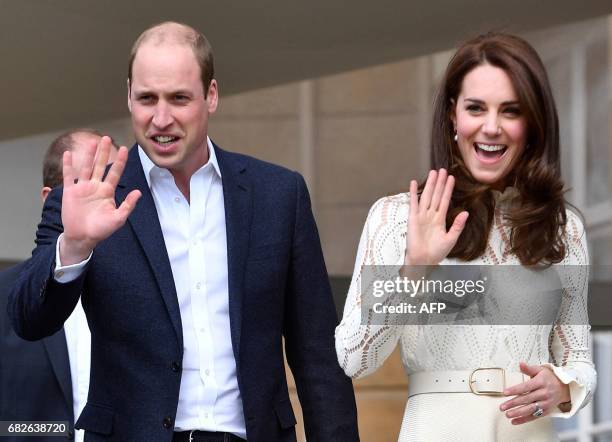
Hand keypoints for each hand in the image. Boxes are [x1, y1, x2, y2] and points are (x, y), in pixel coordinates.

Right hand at [60, 136, 140, 264]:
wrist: (83, 237)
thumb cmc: (101, 230)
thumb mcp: (118, 218)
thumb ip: (128, 205)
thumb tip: (138, 192)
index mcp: (107, 191)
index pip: (115, 173)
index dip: (120, 161)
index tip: (124, 149)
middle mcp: (95, 187)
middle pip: (101, 166)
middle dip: (104, 152)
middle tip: (107, 138)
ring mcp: (83, 188)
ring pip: (86, 168)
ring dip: (89, 155)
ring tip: (92, 142)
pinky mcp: (70, 192)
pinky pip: (68, 176)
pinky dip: (68, 165)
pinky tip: (68, 154)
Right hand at [404, 169, 468, 265]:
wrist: (424, 260)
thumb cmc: (436, 252)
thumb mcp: (451, 238)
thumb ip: (458, 225)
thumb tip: (466, 213)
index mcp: (440, 219)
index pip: (444, 200)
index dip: (448, 189)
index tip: (451, 178)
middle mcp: (430, 215)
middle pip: (436, 195)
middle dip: (439, 183)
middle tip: (442, 170)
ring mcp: (421, 215)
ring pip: (427, 196)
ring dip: (430, 184)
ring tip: (433, 172)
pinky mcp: (413, 218)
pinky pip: (413, 203)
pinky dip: (413, 193)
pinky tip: (414, 183)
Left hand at [500, 361, 570, 424]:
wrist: (564, 388)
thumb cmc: (549, 378)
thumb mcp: (540, 370)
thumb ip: (528, 368)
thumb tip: (521, 364)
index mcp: (541, 382)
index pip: (526, 387)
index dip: (515, 390)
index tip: (505, 392)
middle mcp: (544, 393)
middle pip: (526, 399)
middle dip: (513, 403)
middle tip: (503, 406)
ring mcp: (545, 403)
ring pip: (530, 409)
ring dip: (518, 413)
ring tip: (508, 414)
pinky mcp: (546, 410)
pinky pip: (534, 416)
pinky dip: (524, 419)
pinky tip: (515, 421)